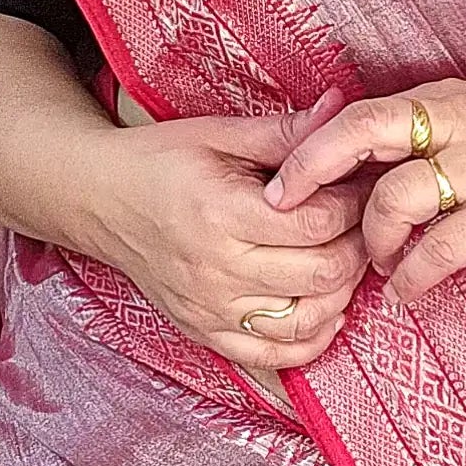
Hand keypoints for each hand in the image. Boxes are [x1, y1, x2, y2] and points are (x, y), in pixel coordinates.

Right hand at [73, 86, 371, 369]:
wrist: (102, 201)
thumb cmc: (161, 162)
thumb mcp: (220, 134)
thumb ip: (285, 132)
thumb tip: (341, 109)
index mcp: (221, 212)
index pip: (317, 222)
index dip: (353, 204)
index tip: (358, 187)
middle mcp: (215, 269)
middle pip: (321, 274)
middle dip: (357, 246)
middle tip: (362, 223)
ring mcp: (210, 310)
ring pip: (306, 321)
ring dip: (341, 292)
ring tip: (344, 259)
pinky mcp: (205, 333)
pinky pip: (274, 356)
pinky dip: (312, 339)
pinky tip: (325, 308)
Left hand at [262, 77, 465, 305]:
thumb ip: (424, 144)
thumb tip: (349, 176)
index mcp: (449, 101)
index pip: (361, 113)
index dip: (311, 148)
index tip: (276, 187)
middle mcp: (464, 122)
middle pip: (367, 133)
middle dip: (314, 173)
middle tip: (286, 216)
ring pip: (398, 195)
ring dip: (373, 239)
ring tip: (377, 265)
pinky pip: (442, 247)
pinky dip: (414, 275)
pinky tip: (410, 290)